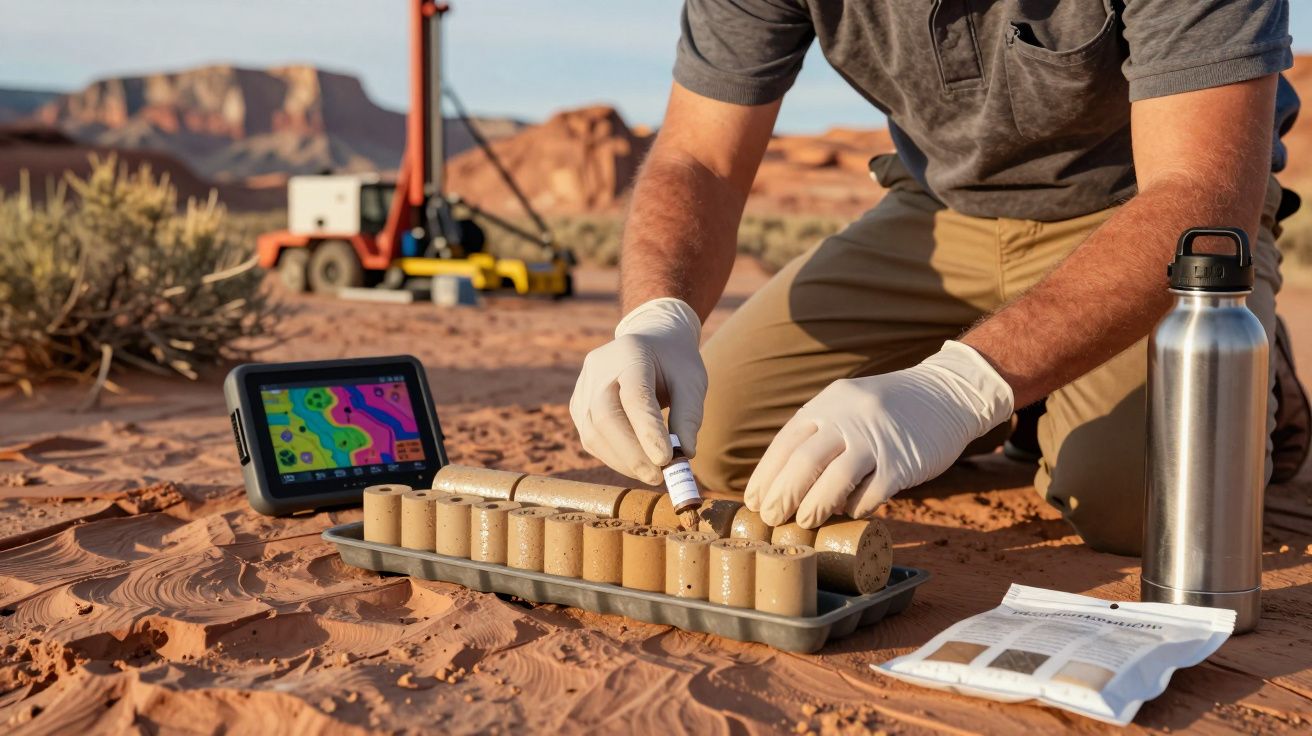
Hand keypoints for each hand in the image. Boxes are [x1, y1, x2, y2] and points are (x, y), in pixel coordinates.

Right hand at [570, 297, 706, 484]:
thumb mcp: (692, 379)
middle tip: (658, 477)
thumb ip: (689, 414)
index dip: (648, 431)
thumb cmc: (673, 362)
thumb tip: (684, 455)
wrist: (648, 341)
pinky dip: (614, 457)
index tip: (667, 460)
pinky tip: (636, 463)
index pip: (635, 395)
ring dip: (623, 460)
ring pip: (593, 432)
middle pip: (605, 416)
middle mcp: (599, 368)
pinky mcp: (578, 405)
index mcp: (630, 353)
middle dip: (632, 453)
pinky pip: (590, 438)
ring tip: (652, 473)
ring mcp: (583, 387)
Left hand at [745, 341, 1013, 527]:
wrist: (948, 393)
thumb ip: (822, 435)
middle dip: (782, 494)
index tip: (754, 500)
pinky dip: (856, 506)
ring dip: (814, 506)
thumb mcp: (848, 406)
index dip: (767, 474)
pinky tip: (848, 515)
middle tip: (770, 519)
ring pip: (834, 478)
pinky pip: (873, 491)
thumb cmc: (890, 410)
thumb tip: (791, 483)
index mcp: (828, 404)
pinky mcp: (903, 460)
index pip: (786, 442)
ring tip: (802, 523)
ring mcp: (876, 438)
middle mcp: (847, 417)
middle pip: (804, 461)